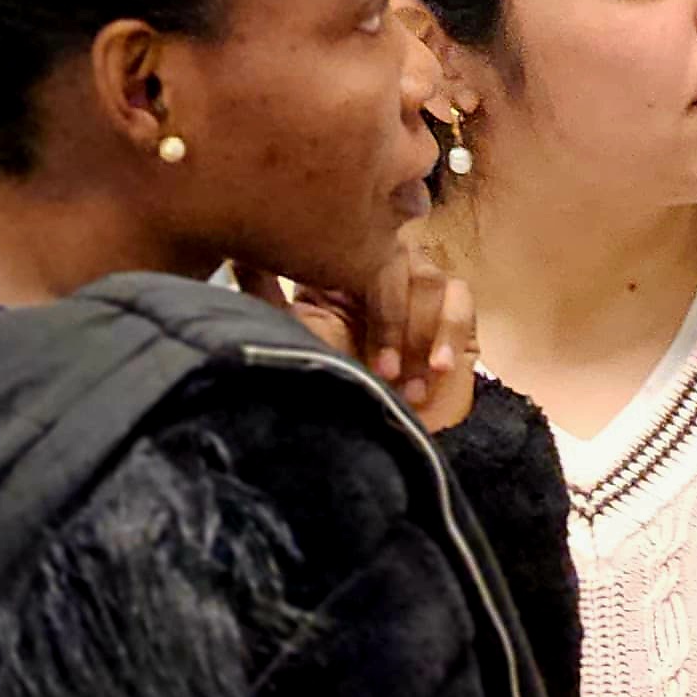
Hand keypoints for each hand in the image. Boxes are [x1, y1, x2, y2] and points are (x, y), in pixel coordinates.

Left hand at [234, 239, 476, 434]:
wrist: (391, 446)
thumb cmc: (339, 396)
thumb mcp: (296, 341)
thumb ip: (265, 298)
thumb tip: (237, 256)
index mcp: (338, 278)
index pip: (348, 251)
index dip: (347, 280)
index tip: (346, 329)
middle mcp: (380, 276)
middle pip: (392, 258)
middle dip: (387, 322)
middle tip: (381, 371)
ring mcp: (420, 291)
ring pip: (427, 277)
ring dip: (415, 334)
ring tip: (402, 381)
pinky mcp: (457, 312)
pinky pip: (459, 301)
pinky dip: (447, 332)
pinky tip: (437, 367)